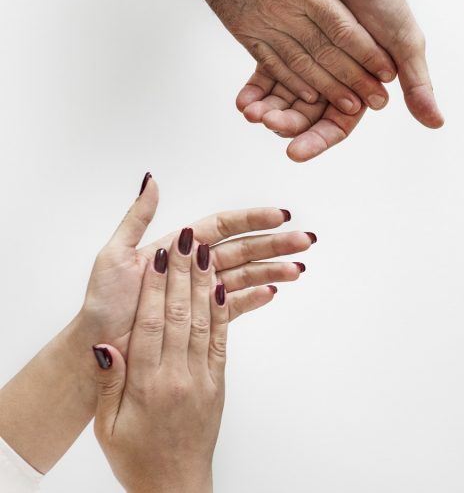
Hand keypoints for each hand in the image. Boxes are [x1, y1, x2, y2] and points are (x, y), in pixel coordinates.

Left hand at [78, 173, 313, 353]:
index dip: (253, 219)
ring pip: (245, 275)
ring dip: (273, 270)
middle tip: (305, 241)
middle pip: (244, 249)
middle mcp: (194, 267)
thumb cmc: (102, 303)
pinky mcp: (202, 318)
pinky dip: (255, 298)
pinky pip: (233, 306)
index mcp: (180, 247)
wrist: (96, 346)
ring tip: (299, 269)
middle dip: (276, 244)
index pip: (224, 226)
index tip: (281, 215)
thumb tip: (152, 180)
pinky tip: (273, 291)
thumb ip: (137, 217)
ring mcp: (200, 292)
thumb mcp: (113, 255)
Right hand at [92, 232, 226, 492]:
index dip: (156, 287)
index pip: (152, 324)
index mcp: (148, 385)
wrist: (175, 485)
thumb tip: (105, 345)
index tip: (159, 255)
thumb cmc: (136, 456)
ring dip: (205, 282)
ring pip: (205, 320)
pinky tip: (221, 286)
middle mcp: (179, 376)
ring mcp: (203, 377)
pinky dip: (222, 310)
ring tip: (205, 250)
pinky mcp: (218, 382)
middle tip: (186, 238)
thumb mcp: (109, 425)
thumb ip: (110, 382)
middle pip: (181, 314)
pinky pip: (221, 339)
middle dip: (184, 272)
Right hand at [174, 0, 397, 114]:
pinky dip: (291, 84)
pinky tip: (309, 98)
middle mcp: (282, 11)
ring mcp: (260, 24)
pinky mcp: (243, 31)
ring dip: (327, 91)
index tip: (389, 72)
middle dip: (354, 81)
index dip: (368, 54)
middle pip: (325, 55)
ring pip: (299, 66)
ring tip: (351, 108)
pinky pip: (270, 64)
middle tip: (379, 102)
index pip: (343, 30)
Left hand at [236, 0, 442, 160]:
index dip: (318, 140)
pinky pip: (267, 74)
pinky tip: (243, 99)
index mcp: (362, 87)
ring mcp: (309, 62)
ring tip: (251, 111)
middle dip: (286, 123)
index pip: (338, 124)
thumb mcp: (404, 42)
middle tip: (267, 122)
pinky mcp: (286, 43)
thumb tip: (436, 123)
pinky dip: (256, 89)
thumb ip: (417, 83)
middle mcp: (334, 80)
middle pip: (306, 116)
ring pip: (285, 98)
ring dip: (268, 109)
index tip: (295, 151)